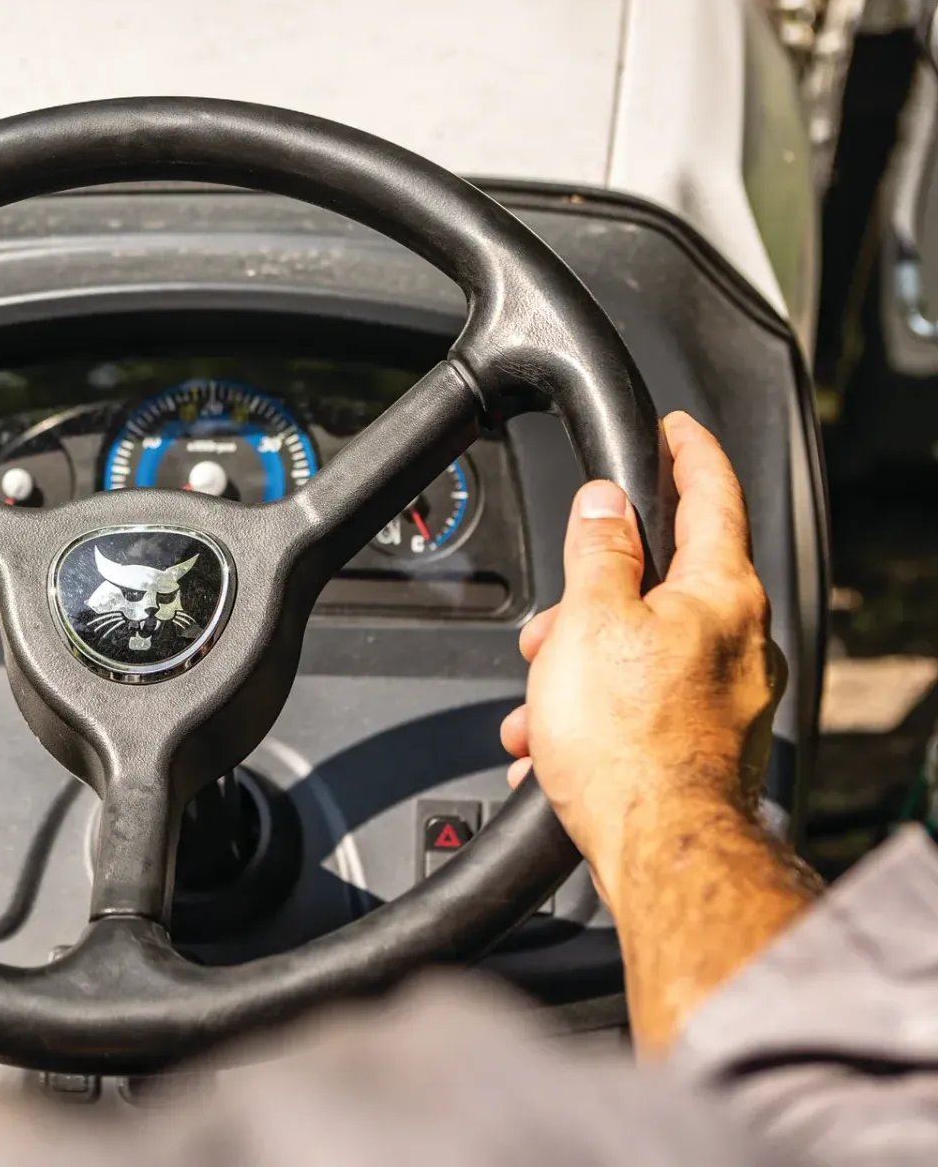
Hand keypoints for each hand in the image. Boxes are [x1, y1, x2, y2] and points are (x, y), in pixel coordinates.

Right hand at [499, 412, 783, 910]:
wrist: (659, 849)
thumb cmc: (628, 741)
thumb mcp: (589, 619)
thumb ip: (599, 550)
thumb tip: (606, 503)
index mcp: (722, 594)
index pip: (713, 495)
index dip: (687, 453)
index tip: (673, 431)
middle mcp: (742, 643)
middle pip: (662, 586)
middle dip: (591, 602)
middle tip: (550, 625)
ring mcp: (730, 699)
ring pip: (642, 655)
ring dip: (580, 673)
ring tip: (539, 710)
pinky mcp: (709, 749)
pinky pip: (643, 710)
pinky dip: (596, 719)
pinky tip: (556, 749)